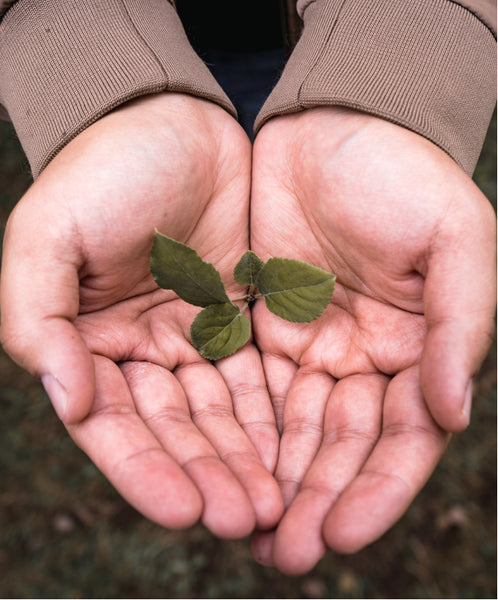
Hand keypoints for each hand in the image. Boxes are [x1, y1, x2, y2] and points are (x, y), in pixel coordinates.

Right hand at [0, 93, 282, 537]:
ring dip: (244, 461)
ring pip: (221, 414)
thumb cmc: (104, 169)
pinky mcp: (241, 318)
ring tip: (274, 506)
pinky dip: (271, 417)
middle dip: (207, 477)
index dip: (145, 470)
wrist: (173, 120)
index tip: (185, 510)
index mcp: (88, 341)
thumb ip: (38, 318)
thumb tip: (65, 401)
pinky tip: (292, 453)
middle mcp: (141, 351)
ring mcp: (194, 337)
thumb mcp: (47, 233)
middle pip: (175, 430)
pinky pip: (258, 377)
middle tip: (244, 521)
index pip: (114, 424)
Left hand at [249, 107, 495, 572]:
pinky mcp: (258, 324)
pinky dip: (237, 430)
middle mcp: (361, 359)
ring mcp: (308, 345)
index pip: (401, 439)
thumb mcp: (454, 240)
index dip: (377, 491)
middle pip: (339, 447)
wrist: (331, 122)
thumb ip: (459, 326)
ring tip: (246, 530)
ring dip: (272, 480)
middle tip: (285, 555)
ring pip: (289, 430)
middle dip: (315, 500)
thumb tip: (452, 415)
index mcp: (415, 348)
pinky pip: (246, 388)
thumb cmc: (402, 173)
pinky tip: (220, 468)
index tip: (341, 533)